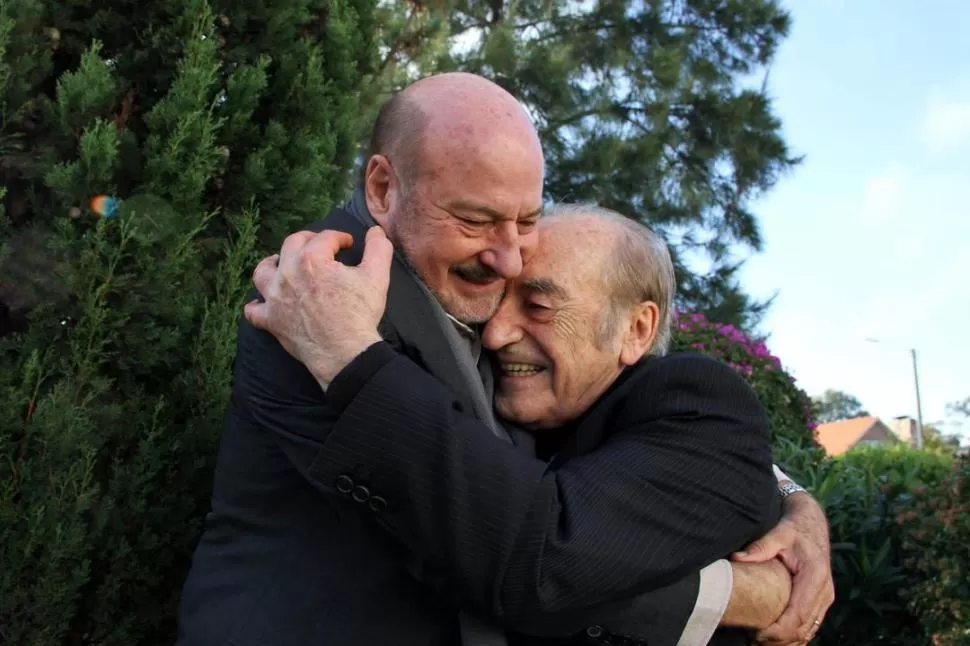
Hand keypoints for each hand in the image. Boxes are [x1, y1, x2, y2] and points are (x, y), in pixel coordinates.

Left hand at [245, 226, 393, 387]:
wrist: (344, 352)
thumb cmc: (359, 314)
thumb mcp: (376, 277)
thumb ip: (378, 248)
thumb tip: (376, 231)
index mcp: (312, 259)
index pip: (325, 238)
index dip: (339, 237)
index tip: (347, 243)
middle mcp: (287, 273)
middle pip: (292, 245)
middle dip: (308, 240)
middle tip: (321, 247)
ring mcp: (274, 298)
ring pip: (263, 272)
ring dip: (272, 264)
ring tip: (281, 263)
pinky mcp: (271, 320)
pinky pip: (254, 311)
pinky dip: (257, 305)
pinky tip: (264, 303)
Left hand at [732, 490, 834, 644]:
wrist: (812, 523)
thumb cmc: (794, 528)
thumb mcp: (778, 534)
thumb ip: (760, 547)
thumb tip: (737, 558)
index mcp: (815, 575)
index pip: (798, 614)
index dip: (779, 630)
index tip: (757, 634)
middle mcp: (825, 590)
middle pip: (804, 628)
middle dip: (780, 640)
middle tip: (754, 640)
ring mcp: (826, 597)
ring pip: (809, 631)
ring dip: (787, 641)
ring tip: (760, 641)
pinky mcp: (822, 600)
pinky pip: (811, 625)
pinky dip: (795, 635)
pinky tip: (775, 637)